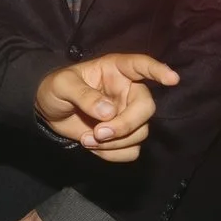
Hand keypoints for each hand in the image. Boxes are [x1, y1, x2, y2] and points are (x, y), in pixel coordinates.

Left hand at [36, 52, 179, 160]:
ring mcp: (128, 114)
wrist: (49, 113)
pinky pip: (132, 150)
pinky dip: (113, 154)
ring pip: (141, 133)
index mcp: (115, 70)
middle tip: (99, 133)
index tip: (172, 79)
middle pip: (146, 108)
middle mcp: (127, 91)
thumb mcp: (62, 86)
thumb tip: (108, 112)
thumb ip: (83, 95)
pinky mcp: (124, 136)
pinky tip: (93, 147)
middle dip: (125, 125)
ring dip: (114, 143)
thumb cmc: (56, 89)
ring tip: (87, 139)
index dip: (158, 71)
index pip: (141, 66)